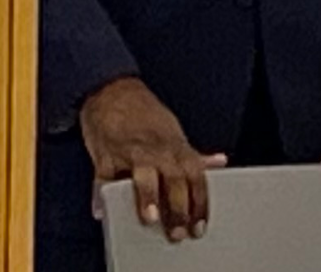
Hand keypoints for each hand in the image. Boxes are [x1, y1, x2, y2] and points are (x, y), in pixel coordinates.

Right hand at [80, 77, 227, 241]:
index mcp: (175, 146)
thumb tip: (220, 163)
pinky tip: (101, 210)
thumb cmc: (143, 113)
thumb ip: (193, 153)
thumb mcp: (172, 131)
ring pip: (143, 175)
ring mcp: (129, 150)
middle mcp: (156, 149)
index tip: (199, 226)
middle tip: (178, 232)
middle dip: (178, 208)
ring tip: (149, 217)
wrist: (111, 89)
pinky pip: (103, 176)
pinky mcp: (104, 152)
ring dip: (148, 197)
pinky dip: (101, 194)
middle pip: (174, 180)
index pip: (196, 178)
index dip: (199, 204)